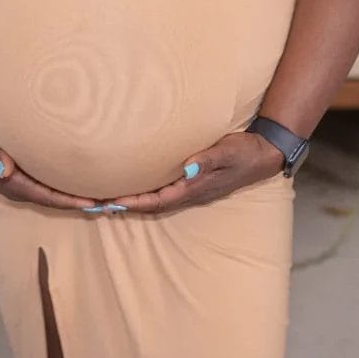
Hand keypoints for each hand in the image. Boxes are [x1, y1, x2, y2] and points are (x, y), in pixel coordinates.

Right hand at [0, 120, 98, 212]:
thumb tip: (7, 170)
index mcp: (14, 185)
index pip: (48, 197)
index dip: (71, 201)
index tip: (94, 203)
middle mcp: (23, 189)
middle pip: (58, 201)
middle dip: (82, 202)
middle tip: (110, 201)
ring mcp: (26, 184)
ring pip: (57, 194)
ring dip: (79, 196)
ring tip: (105, 194)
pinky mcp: (28, 175)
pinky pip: (53, 184)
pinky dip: (70, 184)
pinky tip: (85, 179)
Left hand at [104, 131, 285, 215]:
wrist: (264, 153)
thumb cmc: (245, 151)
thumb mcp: (228, 152)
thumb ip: (208, 159)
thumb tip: (185, 169)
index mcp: (194, 189)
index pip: (157, 201)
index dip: (133, 203)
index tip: (110, 203)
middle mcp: (189, 193)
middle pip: (150, 205)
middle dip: (123, 206)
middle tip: (94, 204)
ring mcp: (190, 189)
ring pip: (155, 200)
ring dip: (131, 201)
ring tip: (104, 198)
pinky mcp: (191, 181)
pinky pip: (162, 191)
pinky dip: (144, 192)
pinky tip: (132, 185)